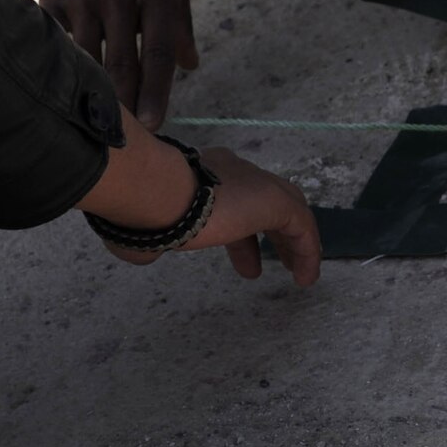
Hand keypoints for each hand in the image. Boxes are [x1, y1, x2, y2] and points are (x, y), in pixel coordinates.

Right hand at [6, 0, 197, 129]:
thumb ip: (179, 18)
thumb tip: (190, 65)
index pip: (159, 51)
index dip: (159, 92)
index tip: (157, 126)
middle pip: (121, 63)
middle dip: (126, 106)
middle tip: (129, 142)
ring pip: (86, 58)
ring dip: (93, 93)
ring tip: (99, 126)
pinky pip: (57, 40)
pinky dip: (63, 66)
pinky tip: (64, 91)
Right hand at [99, 147, 319, 285]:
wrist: (157, 189)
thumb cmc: (144, 207)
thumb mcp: (145, 220)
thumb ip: (149, 233)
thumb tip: (140, 254)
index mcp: (204, 170)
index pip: (231, 193)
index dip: (235, 223)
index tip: (235, 246)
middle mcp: (233, 169)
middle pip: (264, 199)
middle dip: (268, 232)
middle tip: (264, 262)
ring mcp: (256, 183)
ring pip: (288, 210)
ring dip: (292, 243)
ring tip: (297, 273)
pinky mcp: (274, 201)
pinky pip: (302, 227)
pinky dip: (306, 251)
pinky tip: (305, 277)